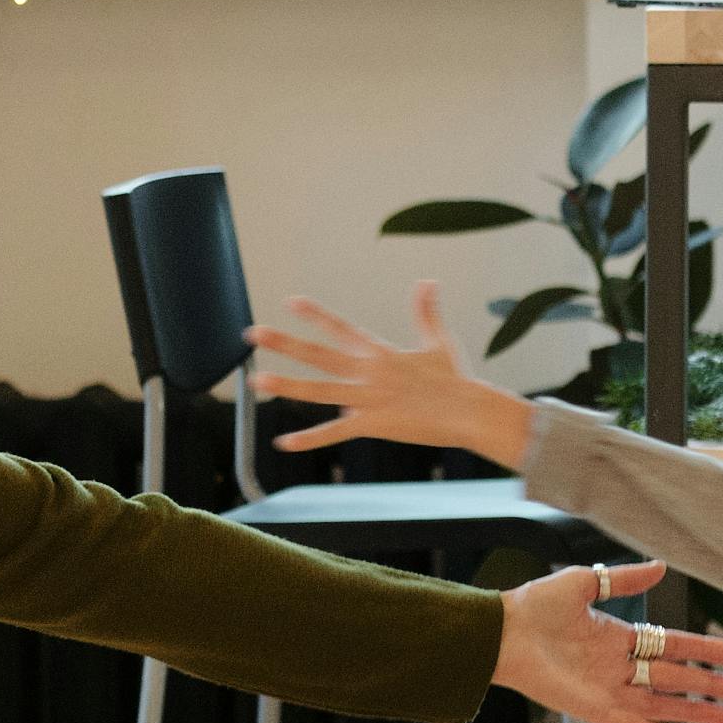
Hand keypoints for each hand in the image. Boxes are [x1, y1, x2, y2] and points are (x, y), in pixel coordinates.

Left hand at [251, 286, 537, 470]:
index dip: (315, 315)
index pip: (340, 328)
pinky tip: (284, 442)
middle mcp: (368, 371)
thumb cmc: (455, 379)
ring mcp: (368, 398)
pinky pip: (335, 432)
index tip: (290, 302)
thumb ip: (426, 311)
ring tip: (257, 382)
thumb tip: (428, 280)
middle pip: (319, 354)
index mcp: (380, 352)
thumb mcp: (438, 341)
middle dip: (285, 343)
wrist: (469, 411)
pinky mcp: (373, 424)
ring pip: (319, 391)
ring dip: (287, 386)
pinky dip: (309, 439)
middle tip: (253, 333)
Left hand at [493, 559, 722, 722]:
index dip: (705, 650)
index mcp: (619, 638)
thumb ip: (624, 579)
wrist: (503, 632)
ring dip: (693, 710)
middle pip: (676, 678)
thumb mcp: (585, 583)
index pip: (673, 645)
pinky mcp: (593, 709)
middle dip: (709, 685)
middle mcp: (618, 667)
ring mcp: (608, 689)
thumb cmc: (536, 605)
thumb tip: (661, 567)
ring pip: (662, 704)